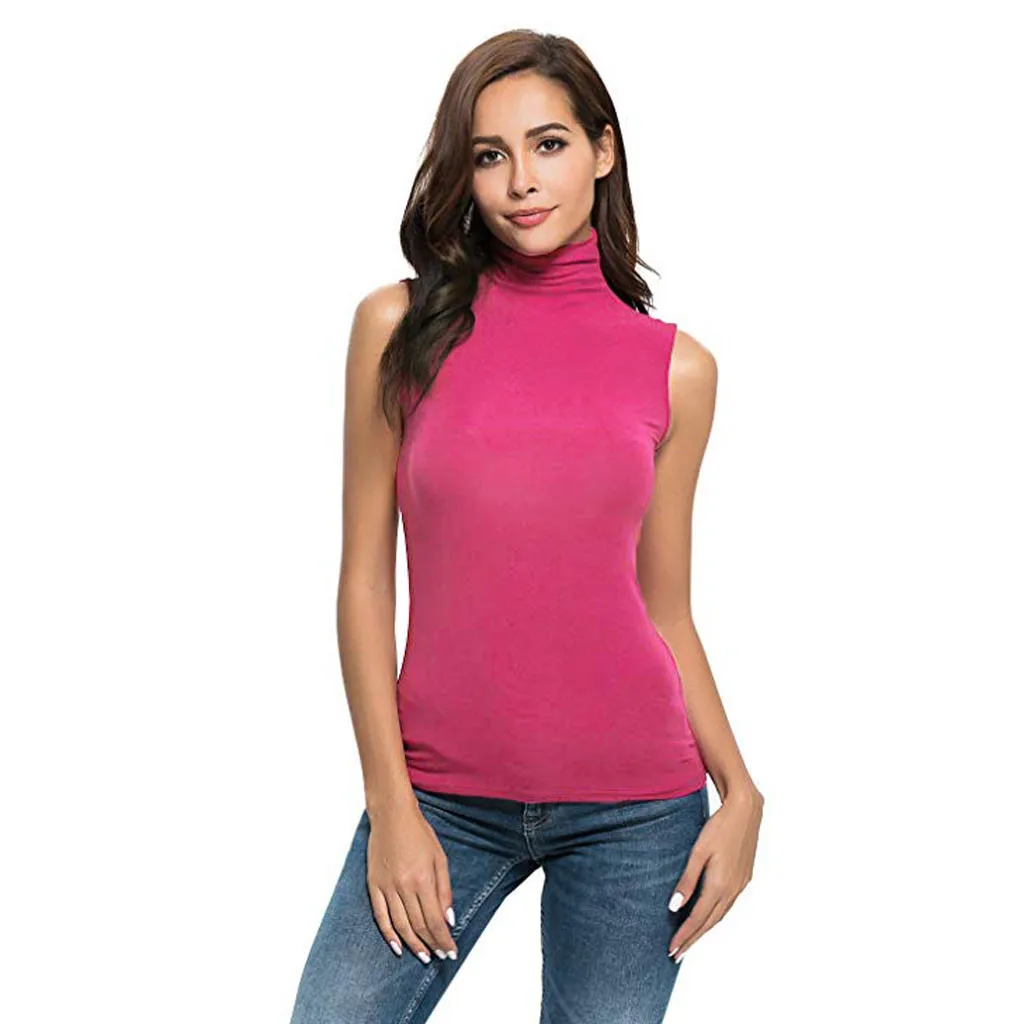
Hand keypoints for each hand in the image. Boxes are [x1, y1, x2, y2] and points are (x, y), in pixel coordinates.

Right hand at [365, 797, 458, 962]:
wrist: (392, 816)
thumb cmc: (418, 833)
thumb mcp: (439, 858)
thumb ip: (444, 890)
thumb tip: (448, 918)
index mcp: (422, 879)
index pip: (434, 919)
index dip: (443, 939)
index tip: (450, 951)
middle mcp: (403, 886)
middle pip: (418, 925)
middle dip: (431, 944)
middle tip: (440, 955)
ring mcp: (386, 887)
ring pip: (400, 925)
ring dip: (413, 944)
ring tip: (423, 956)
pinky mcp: (373, 885)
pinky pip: (380, 916)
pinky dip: (388, 934)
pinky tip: (397, 946)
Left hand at [667, 786, 762, 961]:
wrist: (746, 811)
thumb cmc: (718, 827)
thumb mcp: (698, 852)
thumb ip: (686, 880)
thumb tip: (674, 907)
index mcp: (719, 885)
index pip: (698, 919)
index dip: (684, 936)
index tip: (672, 950)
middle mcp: (732, 890)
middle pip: (709, 922)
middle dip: (692, 939)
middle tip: (676, 954)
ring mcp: (741, 885)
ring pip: (720, 915)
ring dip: (704, 930)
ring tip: (689, 941)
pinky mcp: (744, 878)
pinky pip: (727, 905)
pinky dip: (715, 916)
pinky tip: (708, 917)